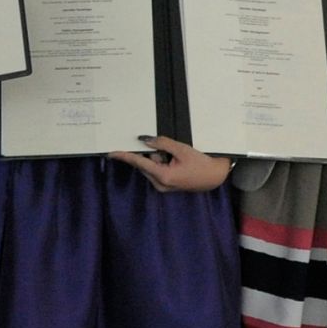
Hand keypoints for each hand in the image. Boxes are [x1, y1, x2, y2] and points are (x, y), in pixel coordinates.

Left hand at [108, 135, 230, 192]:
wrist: (215, 177)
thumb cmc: (201, 163)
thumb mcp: (181, 149)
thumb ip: (162, 143)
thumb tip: (145, 140)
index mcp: (163, 176)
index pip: (139, 164)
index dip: (125, 157)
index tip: (112, 153)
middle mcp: (159, 184)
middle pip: (145, 165)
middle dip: (151, 154)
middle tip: (168, 150)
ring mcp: (162, 186)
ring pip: (150, 167)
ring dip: (158, 159)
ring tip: (176, 157)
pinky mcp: (165, 185)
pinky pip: (156, 171)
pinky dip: (161, 163)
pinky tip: (175, 162)